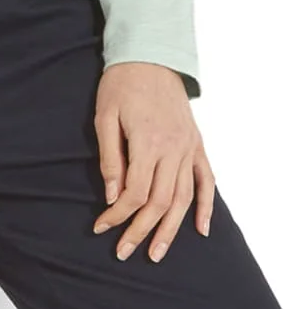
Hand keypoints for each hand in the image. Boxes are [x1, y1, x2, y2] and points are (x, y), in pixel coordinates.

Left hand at [93, 63, 214, 257]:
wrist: (151, 55)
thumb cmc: (122, 84)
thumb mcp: (105, 117)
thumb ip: (111, 158)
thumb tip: (112, 196)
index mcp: (148, 142)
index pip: (135, 192)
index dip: (117, 215)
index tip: (101, 227)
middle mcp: (174, 149)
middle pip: (160, 201)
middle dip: (141, 230)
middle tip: (124, 252)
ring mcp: (189, 148)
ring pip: (184, 198)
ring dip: (171, 229)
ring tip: (157, 253)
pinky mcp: (197, 144)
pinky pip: (206, 180)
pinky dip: (206, 207)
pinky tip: (201, 230)